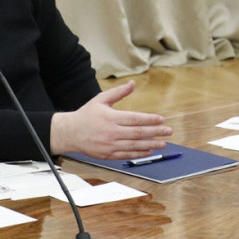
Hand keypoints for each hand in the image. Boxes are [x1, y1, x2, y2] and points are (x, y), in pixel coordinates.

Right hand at [50, 81, 172, 158]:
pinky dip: (140, 154)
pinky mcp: (108, 154)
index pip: (135, 119)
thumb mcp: (101, 99)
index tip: (161, 119)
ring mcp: (110, 145)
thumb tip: (132, 83)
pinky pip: (127, 154)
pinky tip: (149, 151)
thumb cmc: (87, 115)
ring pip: (134, 145)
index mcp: (111, 117)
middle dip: (155, 132)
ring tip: (163, 143)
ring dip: (151, 145)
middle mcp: (111, 132)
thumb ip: (118, 92)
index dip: (149, 120)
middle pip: (138, 133)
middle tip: (168, 131)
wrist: (70, 133)